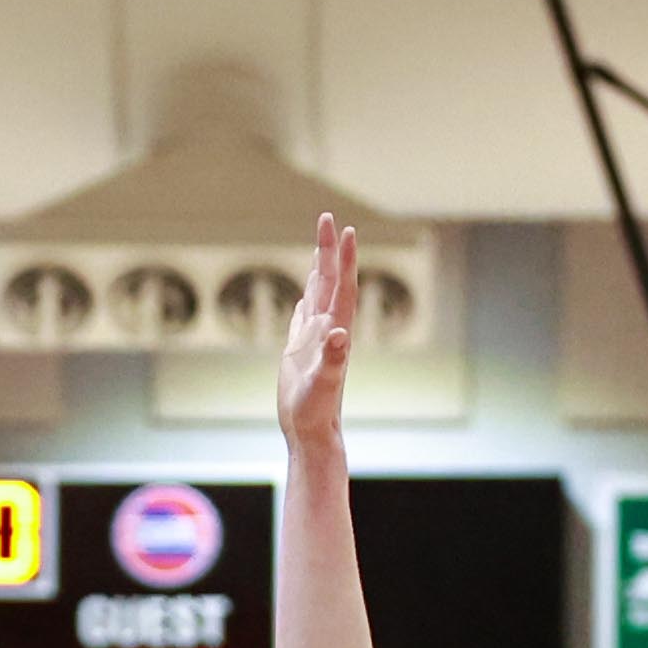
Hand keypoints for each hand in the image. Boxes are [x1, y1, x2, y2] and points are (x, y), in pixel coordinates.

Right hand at [276, 214, 357, 450]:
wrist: (310, 430)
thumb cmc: (317, 411)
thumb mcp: (323, 383)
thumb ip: (333, 360)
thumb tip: (340, 335)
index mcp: (335, 331)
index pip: (343, 286)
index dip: (344, 258)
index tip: (345, 230)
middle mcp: (328, 329)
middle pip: (331, 280)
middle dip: (329, 249)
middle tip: (327, 217)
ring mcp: (315, 338)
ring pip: (319, 293)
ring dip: (320, 266)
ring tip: (320, 243)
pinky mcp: (301, 350)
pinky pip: (305, 315)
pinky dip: (306, 297)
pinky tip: (306, 292)